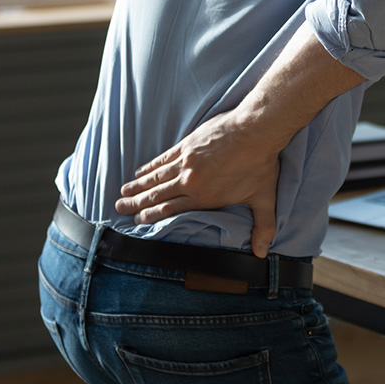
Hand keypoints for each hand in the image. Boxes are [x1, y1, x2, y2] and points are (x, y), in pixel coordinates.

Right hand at [115, 111, 281, 256]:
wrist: (255, 130)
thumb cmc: (261, 164)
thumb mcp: (264, 199)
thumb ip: (263, 227)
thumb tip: (262, 253)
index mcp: (204, 197)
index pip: (170, 210)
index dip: (151, 216)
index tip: (138, 220)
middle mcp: (190, 182)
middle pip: (157, 195)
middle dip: (137, 203)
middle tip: (120, 208)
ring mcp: (186, 162)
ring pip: (155, 178)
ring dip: (138, 186)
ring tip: (123, 192)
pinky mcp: (186, 145)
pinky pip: (162, 159)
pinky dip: (149, 166)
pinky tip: (140, 171)